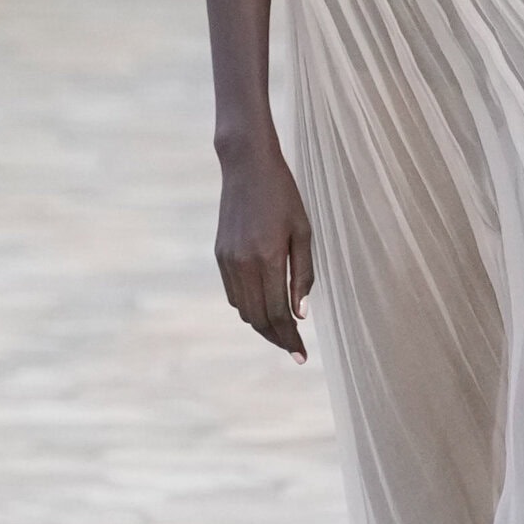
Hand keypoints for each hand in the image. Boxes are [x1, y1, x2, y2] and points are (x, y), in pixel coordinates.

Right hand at [215, 140, 312, 360]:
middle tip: (294, 349)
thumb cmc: (284, 196)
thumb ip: (303, 274)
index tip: (301, 356)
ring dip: (262, 325)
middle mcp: (243, 263)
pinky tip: (265, 307)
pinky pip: (233, 294)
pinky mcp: (219, 255)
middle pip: (258, 318)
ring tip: (282, 331)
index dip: (290, 338)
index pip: (278, 313)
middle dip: (277, 338)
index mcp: (268, 258)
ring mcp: (228, 260)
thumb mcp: (303, 232)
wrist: (246, 167)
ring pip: (244, 310)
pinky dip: (249, 307)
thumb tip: (300, 314)